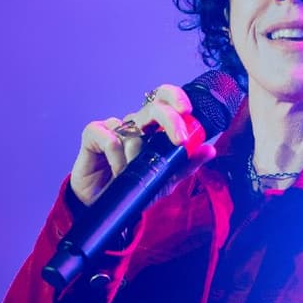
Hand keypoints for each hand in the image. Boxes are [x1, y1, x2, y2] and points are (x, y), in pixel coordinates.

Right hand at [69, 84, 217, 206]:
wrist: (101, 205)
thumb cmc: (131, 187)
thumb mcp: (163, 180)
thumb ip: (185, 164)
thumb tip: (209, 150)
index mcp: (153, 129)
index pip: (166, 101)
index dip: (176, 98)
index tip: (187, 111)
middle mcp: (135, 124)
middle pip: (154, 106)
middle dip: (170, 119)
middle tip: (179, 139)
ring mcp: (114, 128)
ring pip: (132, 129)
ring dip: (137, 156)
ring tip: (133, 174)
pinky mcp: (93, 134)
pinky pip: (109, 137)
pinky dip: (115, 156)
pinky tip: (116, 171)